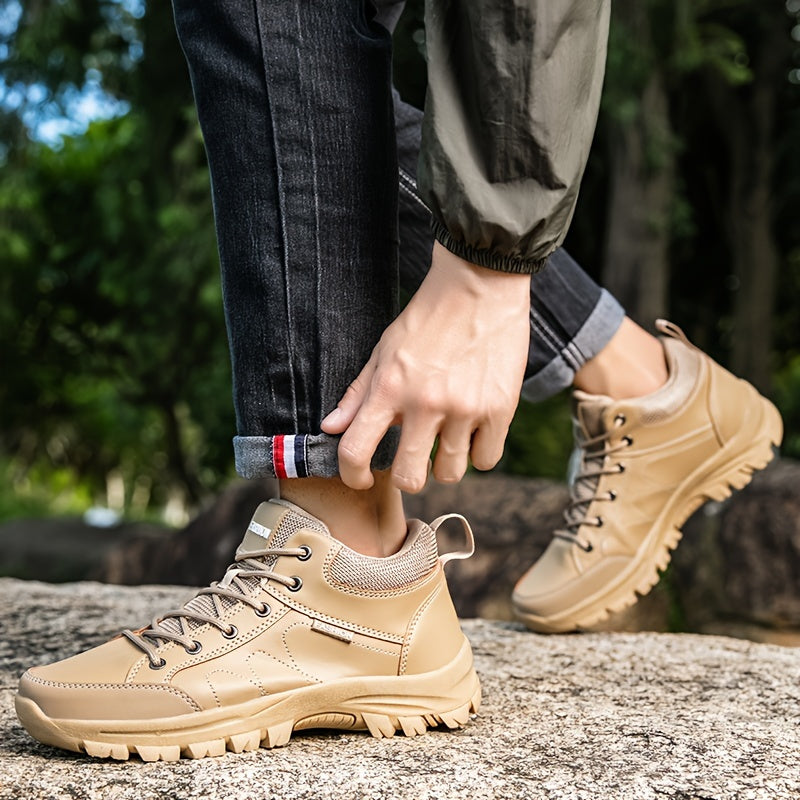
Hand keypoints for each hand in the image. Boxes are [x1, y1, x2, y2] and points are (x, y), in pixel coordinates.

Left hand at [321, 242, 530, 491]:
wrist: (480, 285)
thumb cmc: (427, 318)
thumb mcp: (383, 351)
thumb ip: (357, 394)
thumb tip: (330, 428)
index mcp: (389, 388)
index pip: (356, 451)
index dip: (353, 475)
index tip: (362, 477)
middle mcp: (425, 403)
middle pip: (409, 478)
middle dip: (408, 476)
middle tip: (413, 460)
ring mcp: (465, 408)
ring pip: (450, 473)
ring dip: (446, 463)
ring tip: (449, 437)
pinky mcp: (500, 408)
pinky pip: (486, 460)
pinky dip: (479, 452)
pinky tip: (474, 431)